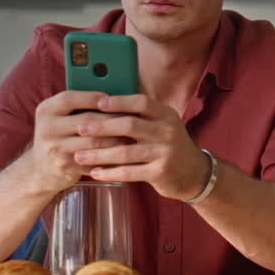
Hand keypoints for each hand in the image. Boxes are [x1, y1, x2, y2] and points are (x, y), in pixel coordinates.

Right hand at [26, 91, 130, 194]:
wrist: (39, 170)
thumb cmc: (60, 135)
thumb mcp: (60, 117)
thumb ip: (79, 106)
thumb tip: (114, 93)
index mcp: (46, 110)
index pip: (69, 98)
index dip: (92, 97)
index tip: (113, 97)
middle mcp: (47, 128)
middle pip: (86, 120)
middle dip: (113, 119)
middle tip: (134, 117)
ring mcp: (54, 149)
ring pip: (94, 142)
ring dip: (117, 139)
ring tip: (134, 134)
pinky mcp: (64, 167)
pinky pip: (94, 160)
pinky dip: (111, 157)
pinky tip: (125, 153)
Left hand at [71, 94, 211, 201]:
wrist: (194, 172)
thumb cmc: (168, 145)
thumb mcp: (162, 124)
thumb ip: (140, 116)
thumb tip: (102, 103)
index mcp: (166, 114)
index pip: (141, 102)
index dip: (119, 102)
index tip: (97, 103)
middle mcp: (168, 131)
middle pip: (130, 125)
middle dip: (102, 127)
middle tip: (80, 128)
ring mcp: (165, 152)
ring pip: (126, 151)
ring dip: (99, 154)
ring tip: (79, 155)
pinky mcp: (161, 172)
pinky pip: (130, 172)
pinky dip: (110, 172)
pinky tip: (95, 172)